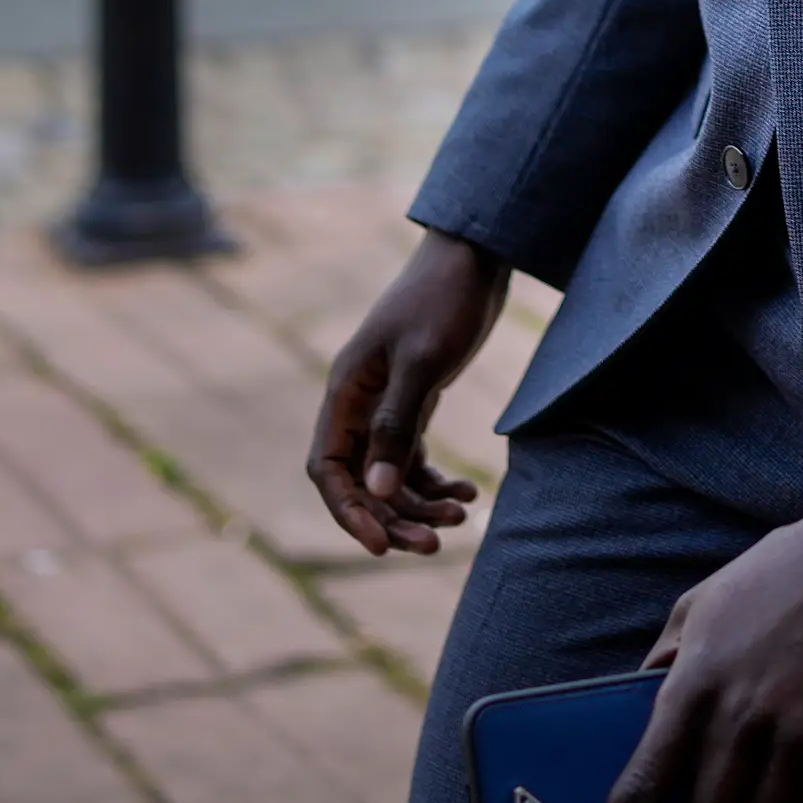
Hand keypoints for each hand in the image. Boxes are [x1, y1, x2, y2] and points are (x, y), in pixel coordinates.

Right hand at [306, 230, 506, 557]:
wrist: (475, 256)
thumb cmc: (443, 301)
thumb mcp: (422, 362)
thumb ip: (397, 424)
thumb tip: (377, 492)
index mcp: (346, 393)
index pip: (328, 469)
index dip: (348, 512)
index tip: (382, 545)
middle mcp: (359, 404)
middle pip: (362, 482)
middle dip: (393, 518)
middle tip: (435, 544)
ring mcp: (386, 405)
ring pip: (390, 476)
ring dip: (420, 504)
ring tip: (463, 515)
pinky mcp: (415, 402)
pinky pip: (414, 459)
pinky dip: (437, 481)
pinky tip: (469, 492)